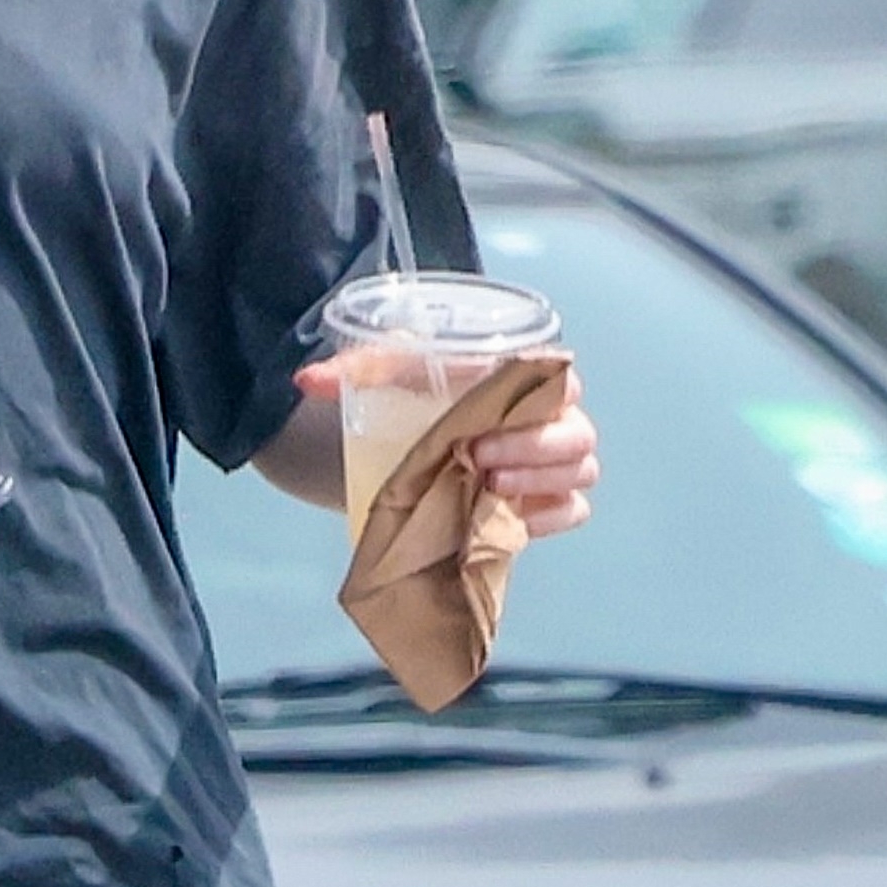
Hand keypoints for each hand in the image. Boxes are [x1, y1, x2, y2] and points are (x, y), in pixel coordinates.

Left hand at [295, 356, 599, 540]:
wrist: (398, 443)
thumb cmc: (405, 397)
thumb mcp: (381, 376)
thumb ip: (352, 370)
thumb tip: (307, 381)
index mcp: (521, 375)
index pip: (560, 376)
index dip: (540, 395)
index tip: (490, 415)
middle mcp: (548, 417)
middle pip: (576, 431)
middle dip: (532, 447)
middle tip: (477, 457)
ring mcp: (550, 462)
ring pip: (580, 470)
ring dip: (539, 479)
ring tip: (487, 485)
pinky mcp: (544, 503)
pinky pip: (572, 509)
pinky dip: (548, 515)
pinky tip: (509, 516)